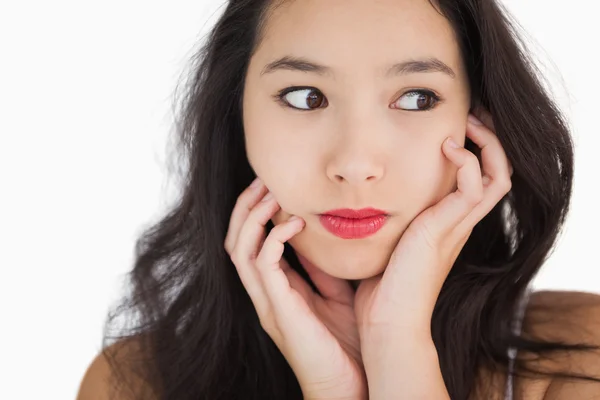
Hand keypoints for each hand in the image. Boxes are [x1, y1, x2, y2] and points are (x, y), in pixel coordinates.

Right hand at [224, 179, 366, 399]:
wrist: (349, 389)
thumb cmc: (345, 345)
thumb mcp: (335, 294)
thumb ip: (322, 269)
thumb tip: (323, 236)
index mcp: (277, 289)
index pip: (252, 242)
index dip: (257, 212)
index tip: (274, 185)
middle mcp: (265, 294)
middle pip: (236, 240)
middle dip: (246, 206)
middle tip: (264, 179)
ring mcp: (268, 303)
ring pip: (240, 249)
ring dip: (253, 216)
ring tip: (271, 192)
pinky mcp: (278, 311)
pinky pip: (263, 266)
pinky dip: (273, 238)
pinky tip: (294, 223)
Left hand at [354, 111, 511, 371]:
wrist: (387, 324)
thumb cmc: (380, 288)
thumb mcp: (384, 242)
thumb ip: (380, 219)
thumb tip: (352, 198)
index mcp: (446, 224)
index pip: (478, 179)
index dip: (475, 150)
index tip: (454, 125)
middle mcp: (458, 223)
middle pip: (499, 172)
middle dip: (489, 139)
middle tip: (470, 114)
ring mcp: (457, 227)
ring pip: (499, 175)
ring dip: (487, 143)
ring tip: (466, 122)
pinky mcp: (448, 230)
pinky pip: (477, 187)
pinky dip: (468, 162)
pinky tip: (447, 147)